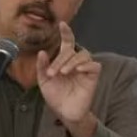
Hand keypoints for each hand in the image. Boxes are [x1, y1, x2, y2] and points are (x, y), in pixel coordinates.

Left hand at [37, 21, 101, 136]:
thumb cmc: (56, 96)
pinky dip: (86, 66)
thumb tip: (42, 52)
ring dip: (71, 62)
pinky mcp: (93, 77)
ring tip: (63, 72)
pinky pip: (94, 66)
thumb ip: (42, 66)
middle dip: (60, 59)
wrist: (64, 112)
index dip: (66, 33)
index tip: (62, 24)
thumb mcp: (44, 81)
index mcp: (64, 60)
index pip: (67, 43)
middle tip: (52, 72)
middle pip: (72, 50)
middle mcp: (75, 62)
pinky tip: (77, 70)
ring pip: (83, 55)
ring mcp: (85, 69)